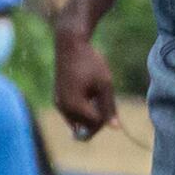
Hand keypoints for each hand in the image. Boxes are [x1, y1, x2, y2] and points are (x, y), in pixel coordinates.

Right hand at [50, 24, 119, 140]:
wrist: (70, 47)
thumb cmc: (90, 64)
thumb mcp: (105, 85)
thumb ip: (109, 107)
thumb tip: (115, 128)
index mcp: (74, 106)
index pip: (94, 125)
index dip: (107, 118)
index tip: (112, 102)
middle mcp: (62, 108)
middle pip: (84, 127)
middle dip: (98, 118)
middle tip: (103, 97)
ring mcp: (58, 104)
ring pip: (78, 122)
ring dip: (90, 114)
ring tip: (95, 95)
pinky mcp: (58, 99)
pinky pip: (73, 114)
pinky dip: (83, 109)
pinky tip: (89, 93)